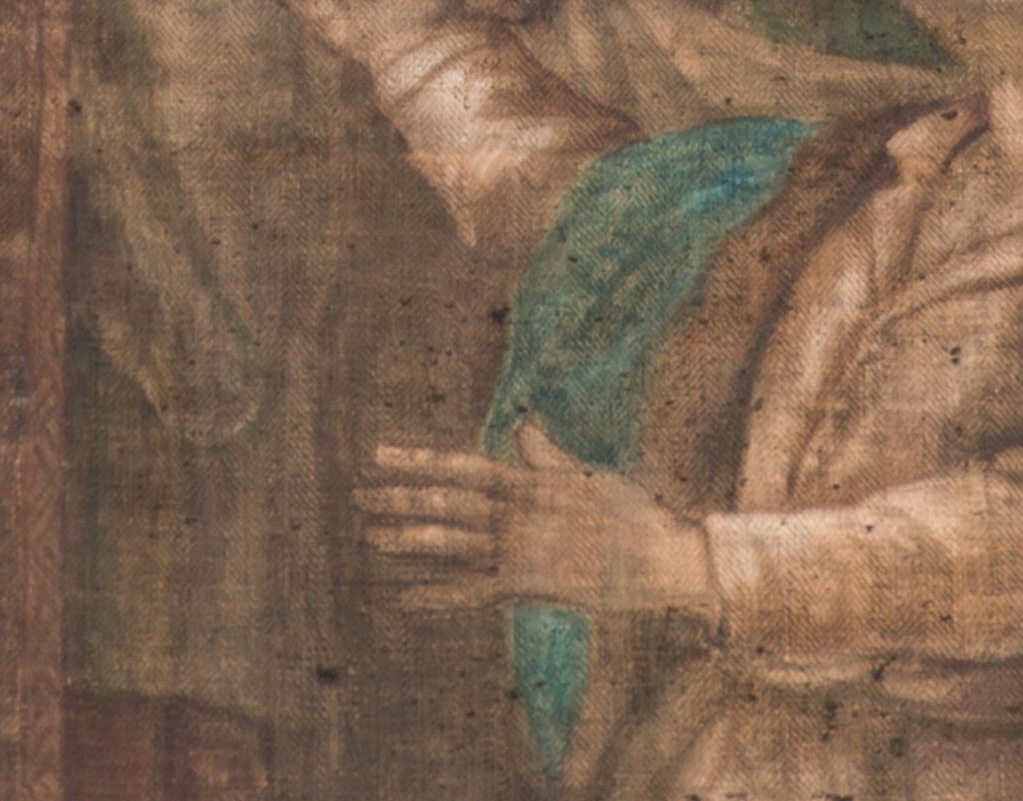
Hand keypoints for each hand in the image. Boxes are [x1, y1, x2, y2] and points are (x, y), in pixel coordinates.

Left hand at [360, 425, 712, 620]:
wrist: (664, 555)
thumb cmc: (630, 512)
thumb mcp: (585, 475)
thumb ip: (546, 455)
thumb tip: (523, 424)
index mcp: (527, 482)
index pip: (461, 466)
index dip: (418, 460)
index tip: (379, 454)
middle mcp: (517, 513)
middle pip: (448, 502)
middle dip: (402, 499)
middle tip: (358, 496)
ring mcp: (522, 549)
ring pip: (453, 543)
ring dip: (410, 541)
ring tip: (369, 538)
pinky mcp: (531, 585)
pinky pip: (474, 592)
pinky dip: (438, 594)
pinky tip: (406, 597)